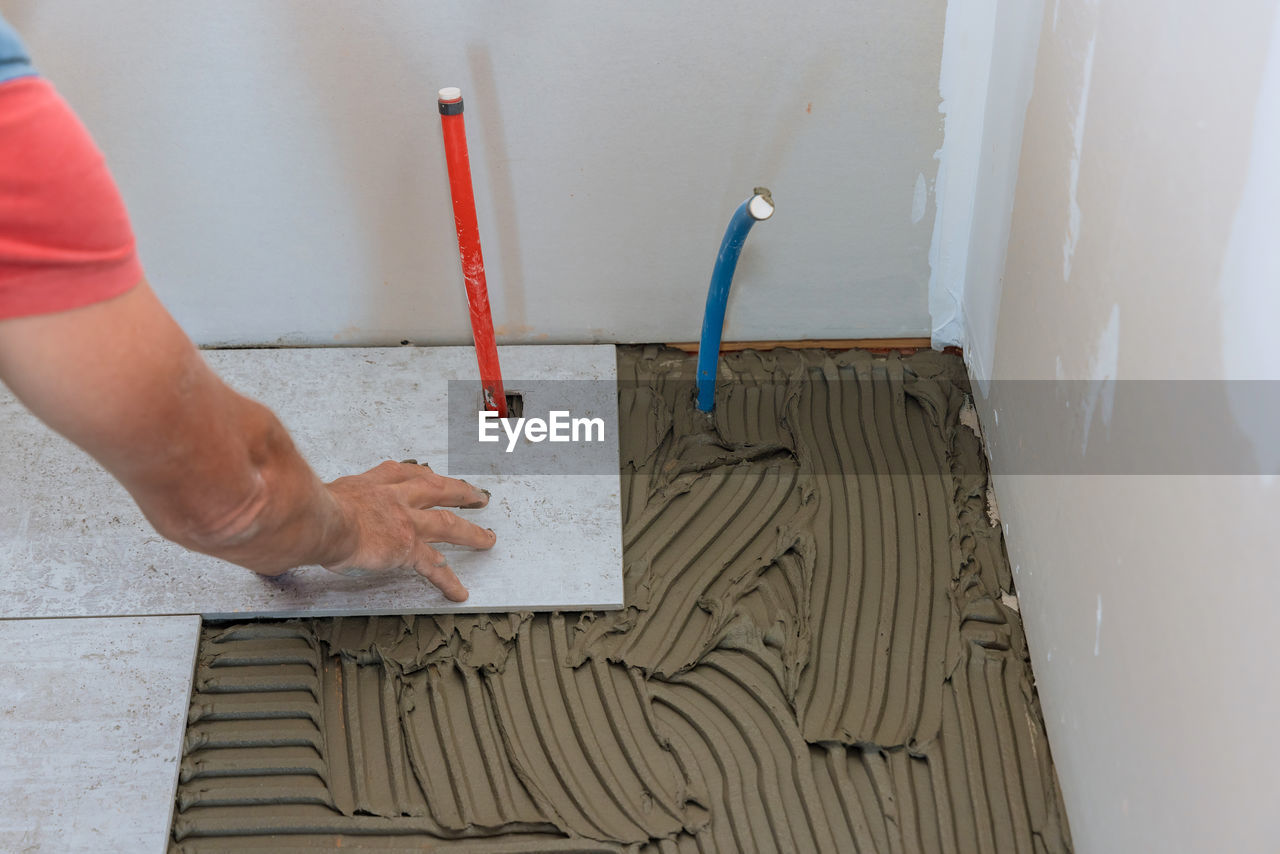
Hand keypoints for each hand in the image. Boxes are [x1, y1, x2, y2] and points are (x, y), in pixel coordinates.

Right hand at [320, 460, 494, 600]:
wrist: (320, 519)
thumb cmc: (311, 507)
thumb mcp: (321, 491)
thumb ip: (326, 498)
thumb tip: (307, 501)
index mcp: (374, 483)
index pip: (405, 474)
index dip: (421, 476)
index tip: (431, 476)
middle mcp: (396, 497)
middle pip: (439, 490)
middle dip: (461, 492)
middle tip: (477, 497)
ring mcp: (406, 521)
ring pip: (448, 526)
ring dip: (471, 533)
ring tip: (486, 539)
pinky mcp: (408, 547)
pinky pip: (434, 567)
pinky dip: (448, 581)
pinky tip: (459, 592)